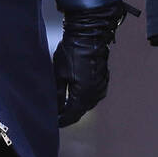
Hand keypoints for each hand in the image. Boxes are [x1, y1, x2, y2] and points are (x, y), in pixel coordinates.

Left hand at [54, 0, 138, 126]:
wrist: (89, 35)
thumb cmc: (73, 52)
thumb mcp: (59, 74)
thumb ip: (57, 94)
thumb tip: (56, 108)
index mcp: (84, 95)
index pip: (72, 115)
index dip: (62, 120)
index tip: (53, 122)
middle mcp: (95, 94)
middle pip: (81, 110)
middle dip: (69, 113)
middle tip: (57, 113)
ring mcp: (101, 87)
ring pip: (87, 103)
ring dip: (77, 105)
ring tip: (64, 104)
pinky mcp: (103, 79)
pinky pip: (93, 94)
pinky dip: (84, 97)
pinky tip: (76, 93)